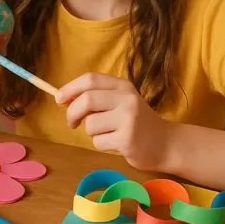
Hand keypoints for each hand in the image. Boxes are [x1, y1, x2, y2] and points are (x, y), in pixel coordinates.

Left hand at [56, 73, 174, 171]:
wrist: (166, 144)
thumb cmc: (137, 122)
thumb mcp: (121, 102)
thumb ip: (96, 97)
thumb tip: (62, 97)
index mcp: (123, 86)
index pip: (90, 79)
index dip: (70, 88)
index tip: (58, 99)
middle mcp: (126, 99)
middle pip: (86, 100)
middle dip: (72, 113)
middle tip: (72, 123)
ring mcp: (128, 119)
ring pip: (90, 124)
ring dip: (92, 132)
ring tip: (108, 133)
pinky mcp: (127, 139)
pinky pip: (98, 141)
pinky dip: (101, 144)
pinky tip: (116, 143)